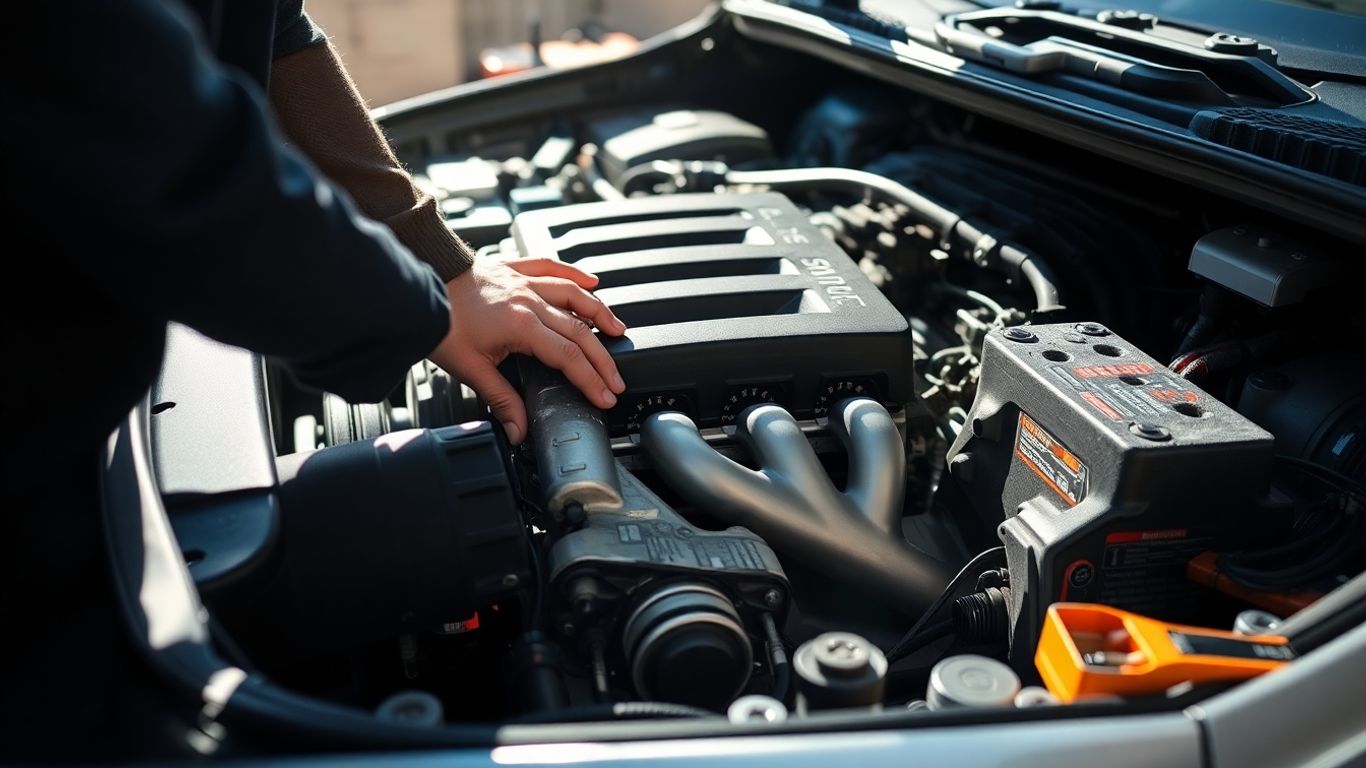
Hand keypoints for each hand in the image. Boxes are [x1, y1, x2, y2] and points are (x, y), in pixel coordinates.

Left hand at [428, 258, 626, 443]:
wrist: (419, 285)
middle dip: (603, 358)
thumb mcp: (470, 369)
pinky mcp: (515, 269)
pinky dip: (575, 273)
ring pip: (575, 295)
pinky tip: (592, 281)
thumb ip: (500, 400)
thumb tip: (518, 431)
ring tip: (618, 330)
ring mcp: (525, 282)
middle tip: (617, 379)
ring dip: (600, 313)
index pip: (569, 358)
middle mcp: (530, 300)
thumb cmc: (440, 323)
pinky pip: (553, 267)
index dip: (591, 379)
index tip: (605, 396)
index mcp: (522, 326)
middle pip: (580, 330)